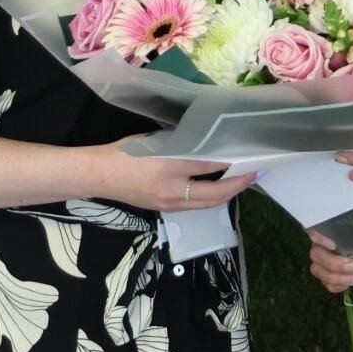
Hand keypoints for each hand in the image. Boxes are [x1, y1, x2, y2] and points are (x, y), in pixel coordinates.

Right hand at [88, 140, 254, 213]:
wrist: (99, 175)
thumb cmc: (125, 152)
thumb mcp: (156, 142)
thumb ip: (182, 144)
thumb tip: (208, 142)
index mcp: (170, 167)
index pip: (210, 166)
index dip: (231, 163)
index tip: (248, 156)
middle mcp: (173, 191)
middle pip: (215, 194)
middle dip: (237, 185)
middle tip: (253, 174)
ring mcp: (169, 205)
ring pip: (206, 204)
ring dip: (226, 194)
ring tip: (240, 181)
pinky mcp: (164, 209)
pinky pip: (194, 206)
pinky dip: (209, 198)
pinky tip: (216, 188)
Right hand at [305, 230, 352, 293]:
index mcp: (331, 228)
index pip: (314, 230)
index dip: (319, 238)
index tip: (333, 245)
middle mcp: (323, 242)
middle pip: (316, 254)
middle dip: (335, 264)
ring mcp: (324, 259)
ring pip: (317, 269)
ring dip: (335, 277)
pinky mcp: (328, 273)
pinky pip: (325, 282)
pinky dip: (335, 285)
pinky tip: (348, 285)